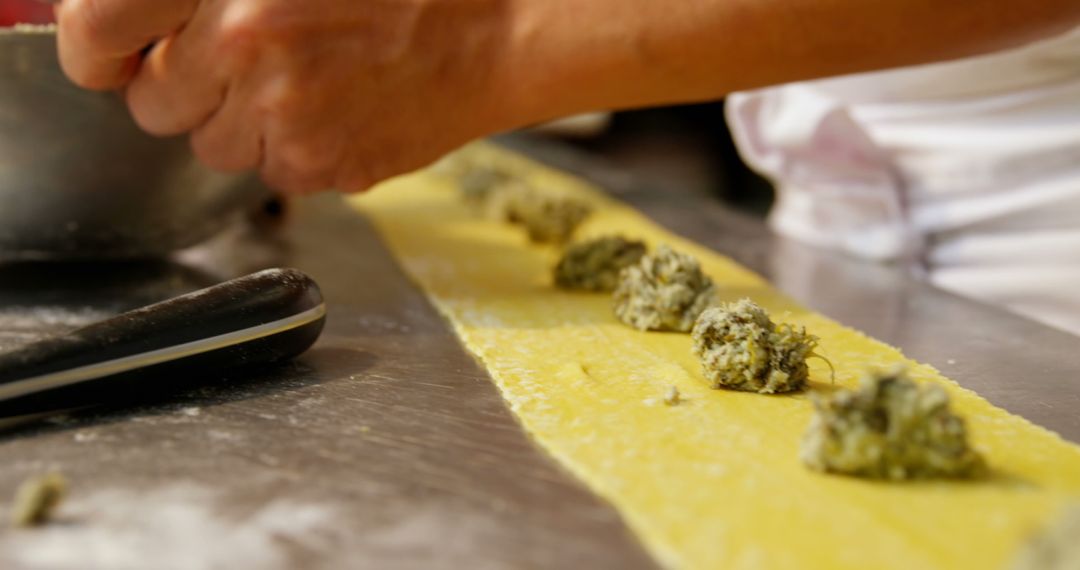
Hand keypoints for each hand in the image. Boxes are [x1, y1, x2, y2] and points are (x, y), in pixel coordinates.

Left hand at [56, 0, 518, 192]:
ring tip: (310, 81)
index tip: (117, 55)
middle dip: (192, 86)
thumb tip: (147, 22)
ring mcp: (285, 115)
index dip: (102, 48)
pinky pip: (275, 174)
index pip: (97, 31)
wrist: (501, 27)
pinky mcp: (326, 166)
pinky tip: (344, 108)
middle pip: (156, 105)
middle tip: (249, 58)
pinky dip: (298, 150)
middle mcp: (245, 44)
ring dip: (245, 123)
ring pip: (214, 149)